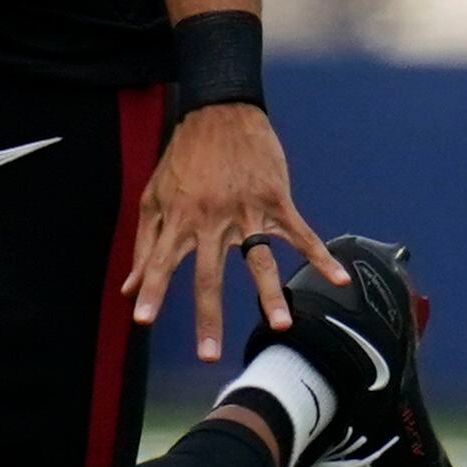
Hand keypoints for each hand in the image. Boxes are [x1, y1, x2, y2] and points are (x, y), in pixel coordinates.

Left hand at [127, 103, 346, 365]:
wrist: (221, 112)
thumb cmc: (183, 158)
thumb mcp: (154, 196)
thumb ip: (144, 244)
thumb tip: (129, 287)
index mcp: (180, 219)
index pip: (159, 262)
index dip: (151, 290)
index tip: (142, 321)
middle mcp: (212, 220)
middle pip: (208, 275)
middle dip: (207, 316)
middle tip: (207, 354)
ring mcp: (246, 212)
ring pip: (259, 260)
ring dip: (269, 295)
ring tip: (281, 326)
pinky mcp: (275, 201)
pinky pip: (300, 234)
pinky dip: (321, 256)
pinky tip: (337, 279)